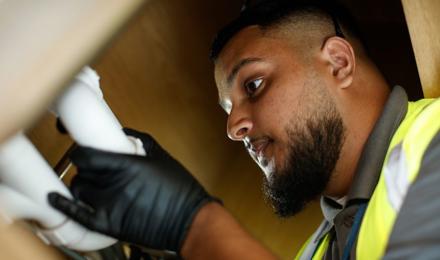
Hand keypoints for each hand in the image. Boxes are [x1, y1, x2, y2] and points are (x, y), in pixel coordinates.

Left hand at [48, 128, 217, 251]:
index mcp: (127, 165)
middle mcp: (114, 184)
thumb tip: (124, 132)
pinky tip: (55, 198)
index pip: (87, 155)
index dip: (81, 151)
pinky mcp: (109, 223)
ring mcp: (110, 205)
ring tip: (90, 183)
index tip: (81, 150)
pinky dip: (64, 206)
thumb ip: (141, 140)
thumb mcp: (162, 156)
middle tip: (93, 167)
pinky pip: (79, 214)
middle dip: (85, 167)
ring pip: (79, 189)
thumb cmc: (179, 188)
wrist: (187, 219)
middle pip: (83, 171)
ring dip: (81, 184)